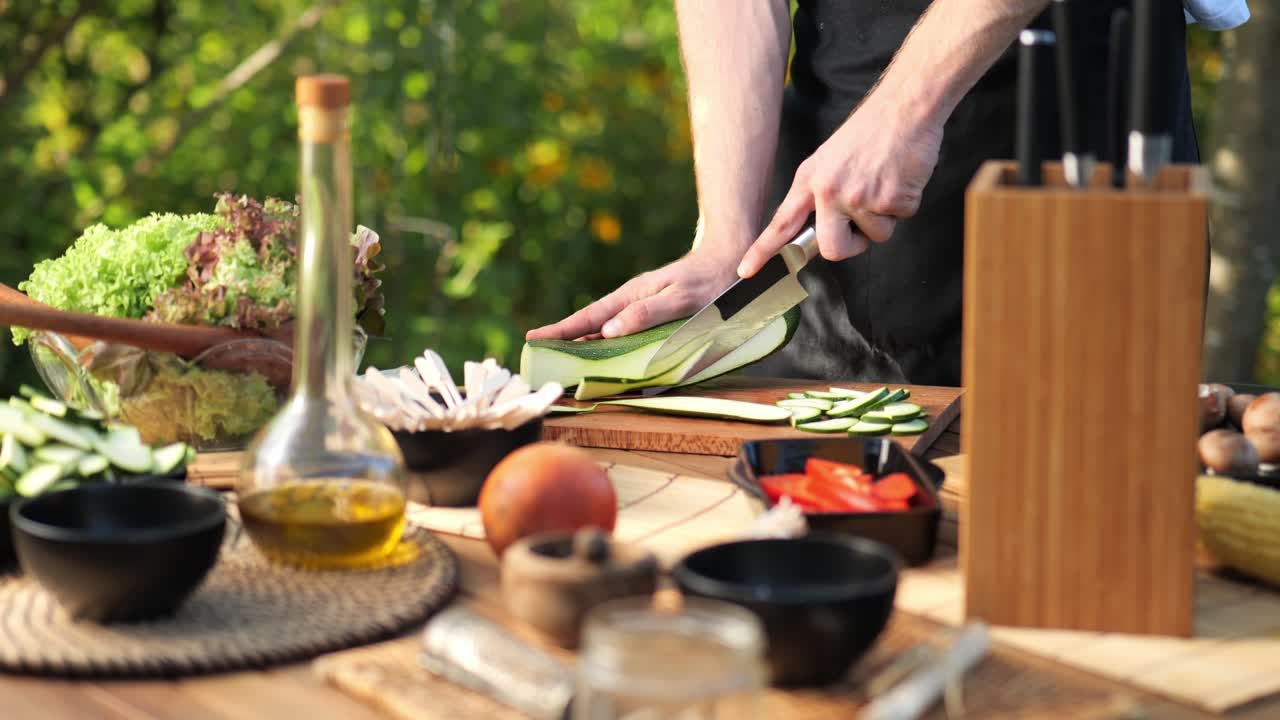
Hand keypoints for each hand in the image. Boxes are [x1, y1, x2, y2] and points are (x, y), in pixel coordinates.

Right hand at [525, 244, 743, 340]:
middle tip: (539, 354)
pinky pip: (621, 330)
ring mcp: (640, 306)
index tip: (534, 339)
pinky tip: (602, 350)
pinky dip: (606, 342)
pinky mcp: (652, 312)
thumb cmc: (707, 281)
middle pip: (590, 323)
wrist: (730, 259)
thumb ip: (646, 314)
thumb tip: (607, 331)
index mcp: (631, 296)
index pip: (589, 317)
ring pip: (604, 327)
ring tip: (562, 357)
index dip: (562, 330)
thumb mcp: (679, 299)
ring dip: (583, 341)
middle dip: (564, 338)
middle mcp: (631, 301)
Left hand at [736, 91, 943, 277]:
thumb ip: (820, 194)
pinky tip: (901, 176)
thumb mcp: (830, 159)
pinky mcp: (889, 198)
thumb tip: (823, 229)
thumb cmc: (872, 132)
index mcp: (809, 179)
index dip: (762, 250)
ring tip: (885, 181)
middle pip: (832, 249)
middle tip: (862, 227)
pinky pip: (900, 219)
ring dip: (885, 217)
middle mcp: (828, 191)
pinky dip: (906, 203)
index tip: (745, 270)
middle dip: (851, 247)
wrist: (904, 107)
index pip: (781, 223)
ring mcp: (858, 196)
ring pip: (876, 235)